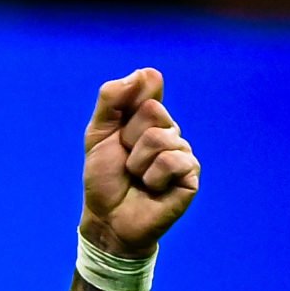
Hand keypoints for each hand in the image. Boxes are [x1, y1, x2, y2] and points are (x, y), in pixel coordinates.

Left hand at [81, 68, 200, 256]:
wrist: (107, 218)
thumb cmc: (104, 178)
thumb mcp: (98, 134)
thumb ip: (112, 100)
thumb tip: (145, 71)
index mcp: (150, 117)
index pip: (147, 86)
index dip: (128, 104)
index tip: (117, 127)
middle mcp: (170, 130)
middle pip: (153, 111)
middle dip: (128, 138)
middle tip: (125, 160)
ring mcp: (183, 152)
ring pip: (159, 138)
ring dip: (136, 163)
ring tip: (137, 178)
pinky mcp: (191, 174)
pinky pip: (171, 161)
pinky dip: (152, 177)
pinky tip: (152, 189)